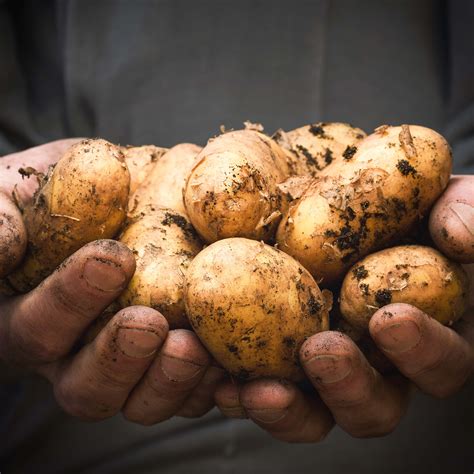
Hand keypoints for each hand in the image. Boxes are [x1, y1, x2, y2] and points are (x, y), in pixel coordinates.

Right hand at [0, 141, 223, 422]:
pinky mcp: (173, 360)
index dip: (71, 300)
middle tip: (149, 323)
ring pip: (143, 401)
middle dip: (120, 360)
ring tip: (197, 347)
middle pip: (89, 388)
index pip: (40, 327)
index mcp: (32, 319)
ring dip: (173, 380)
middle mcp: (77, 356)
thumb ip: (2, 216)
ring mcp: (131, 364)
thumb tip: (4, 246)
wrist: (108, 202)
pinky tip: (234, 365)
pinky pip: (194, 390)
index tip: (112, 257)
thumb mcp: (16, 194)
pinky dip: (216, 384)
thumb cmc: (55, 200)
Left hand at [215, 175, 473, 441]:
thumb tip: (461, 235)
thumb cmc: (402, 205)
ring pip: (314, 413)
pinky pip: (261, 391)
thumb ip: (462, 211)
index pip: (440, 361)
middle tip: (320, 350)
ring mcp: (323, 367)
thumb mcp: (441, 196)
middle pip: (374, 405)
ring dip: (287, 409)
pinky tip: (218, 380)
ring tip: (256, 388)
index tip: (389, 318)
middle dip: (348, 386)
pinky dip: (241, 393)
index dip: (422, 351)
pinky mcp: (277, 361)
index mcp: (426, 330)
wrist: (343, 201)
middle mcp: (375, 362)